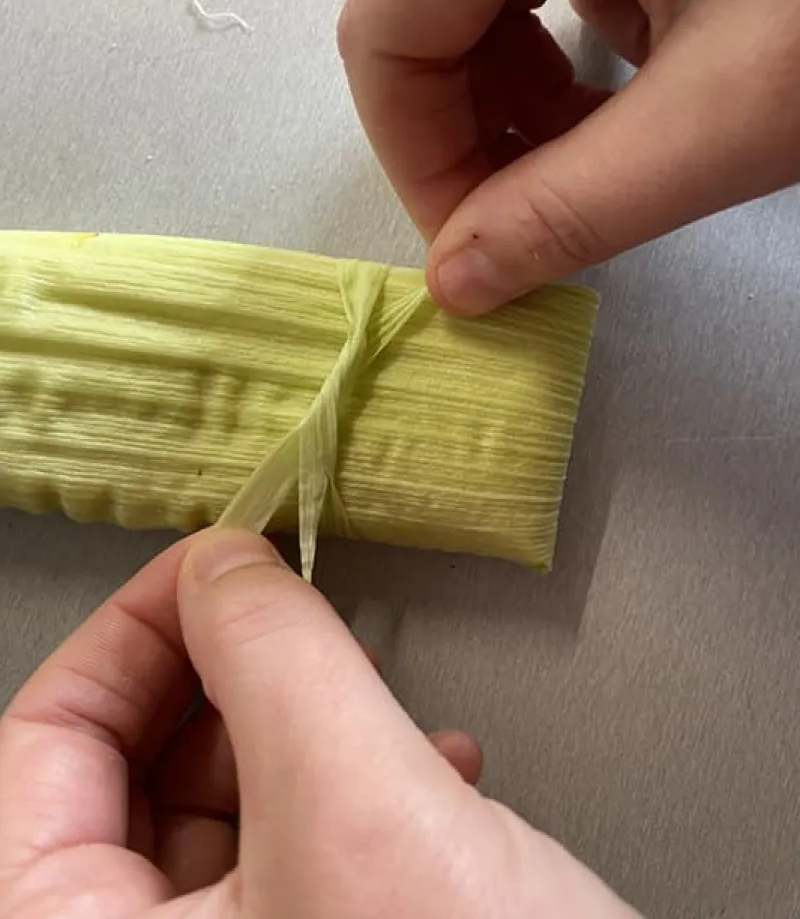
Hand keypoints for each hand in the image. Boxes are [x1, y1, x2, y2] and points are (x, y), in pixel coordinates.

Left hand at [0, 530, 639, 917]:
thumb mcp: (355, 807)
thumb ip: (274, 657)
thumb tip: (221, 566)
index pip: (41, 748)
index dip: (127, 636)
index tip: (208, 567)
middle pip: (131, 772)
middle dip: (228, 675)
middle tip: (285, 610)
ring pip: (227, 802)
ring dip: (307, 721)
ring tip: (373, 693)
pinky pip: (298, 841)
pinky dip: (361, 780)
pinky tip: (436, 767)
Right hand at [338, 0, 799, 314]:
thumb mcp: (738, 107)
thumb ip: (576, 208)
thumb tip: (459, 280)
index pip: (389, 22)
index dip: (420, 159)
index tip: (476, 248)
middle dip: (483, 122)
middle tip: (547, 210)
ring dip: (536, 76)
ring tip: (621, 131)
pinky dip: (587, 13)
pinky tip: (668, 44)